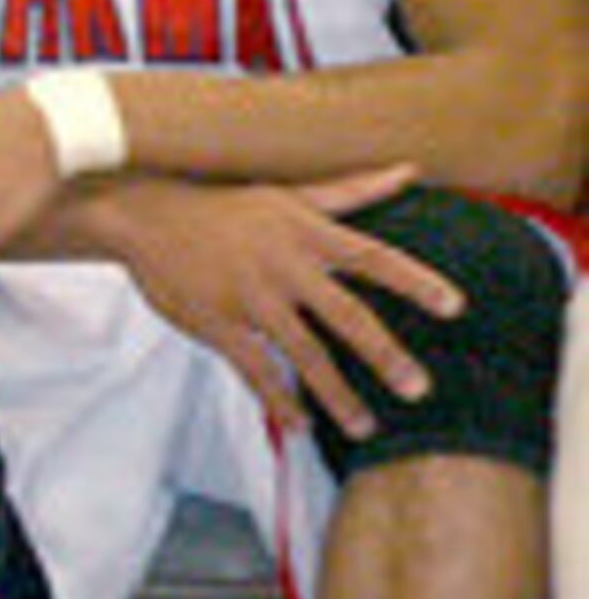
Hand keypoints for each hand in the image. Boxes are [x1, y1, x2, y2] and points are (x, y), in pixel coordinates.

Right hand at [91, 169, 460, 435]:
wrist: (145, 216)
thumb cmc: (222, 206)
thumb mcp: (288, 195)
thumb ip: (352, 191)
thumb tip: (409, 171)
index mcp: (306, 234)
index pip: (374, 258)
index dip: (416, 282)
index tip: (454, 308)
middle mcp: (284, 266)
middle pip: (346, 315)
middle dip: (384, 354)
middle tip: (418, 388)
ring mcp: (249, 298)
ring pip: (303, 352)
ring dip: (336, 393)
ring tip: (365, 427)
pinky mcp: (217, 323)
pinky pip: (254, 368)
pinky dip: (278, 398)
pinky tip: (300, 421)